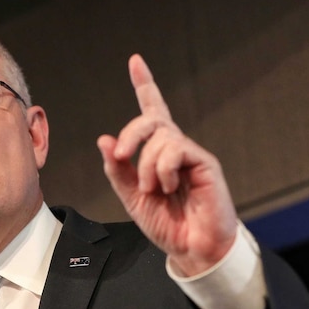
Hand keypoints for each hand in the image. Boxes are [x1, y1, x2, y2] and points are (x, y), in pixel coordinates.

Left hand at [97, 54, 237, 276]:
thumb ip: (118, 169)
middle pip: (150, 120)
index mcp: (157, 153)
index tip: (136, 61)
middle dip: (131, 133)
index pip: (151, 112)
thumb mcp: (131, 197)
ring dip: (147, 166)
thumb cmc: (167, 223)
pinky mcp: (205, 162)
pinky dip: (164, 169)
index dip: (145, 85)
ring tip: (155, 190)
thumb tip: (104, 140)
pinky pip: (176, 150)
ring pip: (160, 138)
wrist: (192, 247)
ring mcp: (190, 154)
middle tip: (121, 154)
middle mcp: (175, 148)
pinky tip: (169, 186)